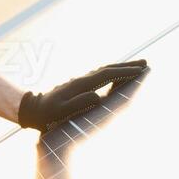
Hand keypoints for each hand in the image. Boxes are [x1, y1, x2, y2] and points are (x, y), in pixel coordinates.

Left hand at [17, 59, 147, 130]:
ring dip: (121, 67)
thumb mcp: (61, 112)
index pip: (107, 75)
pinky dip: (112, 72)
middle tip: (146, 63)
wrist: (32, 109)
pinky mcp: (79, 84)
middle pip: (108, 68)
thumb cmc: (47, 115)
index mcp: (81, 85)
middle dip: (127, 65)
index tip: (140, 71)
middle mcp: (82, 79)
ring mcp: (81, 80)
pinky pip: (100, 75)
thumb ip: (78, 104)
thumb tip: (98, 97)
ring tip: (137, 66)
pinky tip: (117, 74)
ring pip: (105, 70)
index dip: (124, 72)